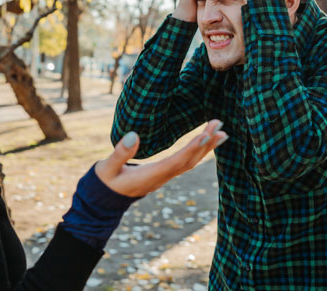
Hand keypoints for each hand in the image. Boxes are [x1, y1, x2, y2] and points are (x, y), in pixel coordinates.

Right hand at [95, 120, 227, 196]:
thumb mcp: (108, 168)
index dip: (193, 148)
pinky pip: (185, 163)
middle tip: (220, 125)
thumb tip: (133, 135)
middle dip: (206, 143)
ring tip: (222, 133)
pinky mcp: (163, 173)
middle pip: (190, 161)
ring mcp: (164, 176)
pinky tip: (206, 144)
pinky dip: (198, 152)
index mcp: (151, 176)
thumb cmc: (104, 182)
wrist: (104, 201)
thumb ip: (120, 153)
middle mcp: (162, 177)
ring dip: (206, 148)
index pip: (177, 161)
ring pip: (190, 162)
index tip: (207, 134)